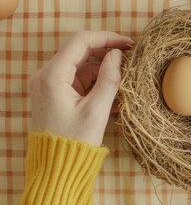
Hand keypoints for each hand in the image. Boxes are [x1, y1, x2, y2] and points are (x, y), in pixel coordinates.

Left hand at [29, 31, 132, 145]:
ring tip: (125, 83)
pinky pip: (79, 79)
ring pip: (82, 66)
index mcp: (52, 75)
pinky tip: (114, 94)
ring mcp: (50, 84)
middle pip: (80, 51)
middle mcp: (46, 75)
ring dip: (103, 71)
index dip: (107, 38)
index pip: (81, 41)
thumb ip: (109, 79)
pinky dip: (96, 83)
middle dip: (107, 53)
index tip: (128, 44)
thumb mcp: (97, 110)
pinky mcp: (56, 93)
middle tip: (130, 59)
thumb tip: (118, 55)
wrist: (56, 167)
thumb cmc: (75, 141)